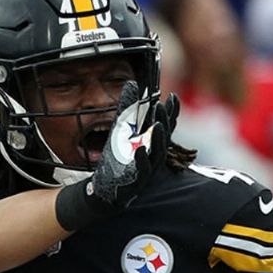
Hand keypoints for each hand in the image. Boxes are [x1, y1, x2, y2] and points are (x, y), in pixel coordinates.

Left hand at [55, 81, 167, 230]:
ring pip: (157, 154)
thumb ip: (126, 109)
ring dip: (158, 139)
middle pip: (163, 138)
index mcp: (151, 145)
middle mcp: (152, 157)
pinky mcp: (135, 183)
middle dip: (164, 121)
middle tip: (161, 105)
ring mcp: (145, 171)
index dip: (171, 113)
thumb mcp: (118, 131)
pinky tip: (139, 148)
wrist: (101, 190)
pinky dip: (142, 159)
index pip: (165, 127)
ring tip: (156, 123)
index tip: (172, 96)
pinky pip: (142, 171)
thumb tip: (131, 83)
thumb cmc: (115, 161)